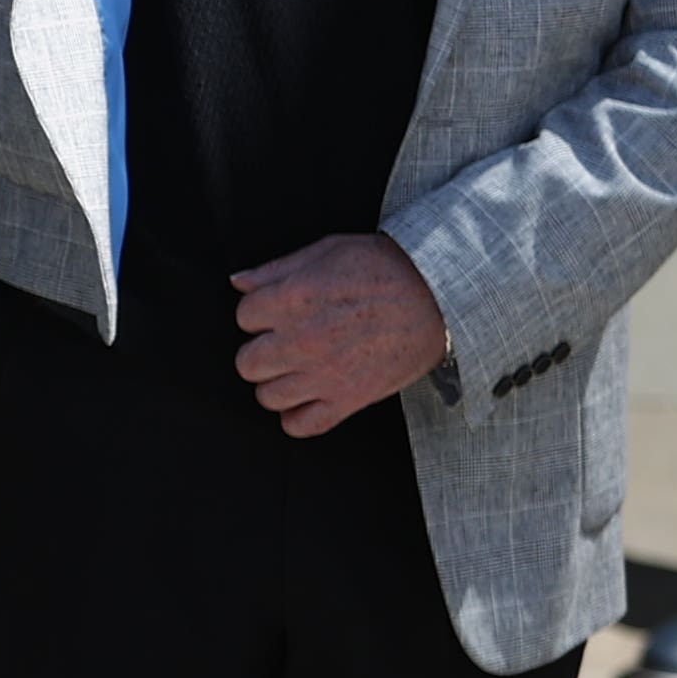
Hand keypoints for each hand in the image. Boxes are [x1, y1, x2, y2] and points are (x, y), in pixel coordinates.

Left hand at [230, 233, 449, 436]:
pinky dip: (296, 418)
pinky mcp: (348, 399)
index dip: (258, 313)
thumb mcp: (326, 251)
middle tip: (281, 343)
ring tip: (293, 370)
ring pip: (267, 396)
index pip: (243, 316)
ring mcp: (323, 375)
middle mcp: (300, 341)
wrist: (438, 296)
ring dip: (275, 384)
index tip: (276, 312)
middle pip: (247, 362)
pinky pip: (302, 426)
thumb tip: (238, 282)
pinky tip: (305, 400)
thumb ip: (275, 269)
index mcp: (291, 300)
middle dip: (260, 350)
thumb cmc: (385, 268)